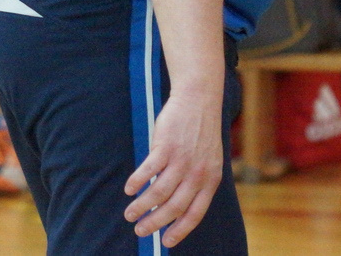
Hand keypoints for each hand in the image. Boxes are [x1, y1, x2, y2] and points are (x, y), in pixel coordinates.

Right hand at [124, 89, 222, 246]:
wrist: (199, 99)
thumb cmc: (201, 131)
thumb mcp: (208, 159)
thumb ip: (197, 181)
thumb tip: (176, 205)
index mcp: (210, 180)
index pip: (195, 214)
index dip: (180, 230)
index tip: (166, 242)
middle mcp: (198, 173)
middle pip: (173, 207)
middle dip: (155, 222)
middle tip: (140, 230)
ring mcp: (182, 159)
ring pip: (158, 192)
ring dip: (141, 206)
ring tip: (130, 213)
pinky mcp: (166, 146)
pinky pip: (148, 170)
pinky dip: (137, 182)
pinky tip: (129, 188)